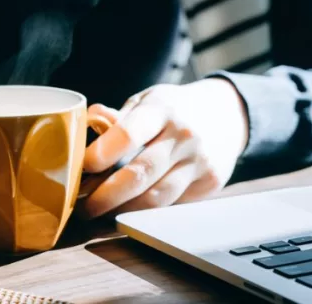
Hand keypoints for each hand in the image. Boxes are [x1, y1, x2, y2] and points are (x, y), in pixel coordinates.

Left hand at [81, 79, 248, 217]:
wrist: (228, 114)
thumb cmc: (176, 108)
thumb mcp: (148, 100)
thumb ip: (118, 117)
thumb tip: (89, 124)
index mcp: (162, 108)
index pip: (129, 134)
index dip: (102, 154)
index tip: (83, 167)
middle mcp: (184, 135)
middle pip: (140, 173)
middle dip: (106, 194)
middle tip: (82, 206)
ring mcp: (200, 161)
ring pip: (156, 197)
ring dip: (123, 209)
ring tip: (100, 212)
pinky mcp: (209, 183)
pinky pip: (172, 204)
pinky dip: (146, 211)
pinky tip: (127, 210)